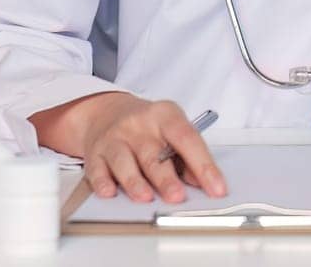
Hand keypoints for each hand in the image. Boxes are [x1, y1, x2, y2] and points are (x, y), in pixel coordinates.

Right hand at [31, 92, 226, 203]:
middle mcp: (139, 124)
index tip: (216, 187)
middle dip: (166, 178)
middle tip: (177, 197)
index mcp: (166, 115)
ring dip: (135, 181)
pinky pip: (97, 168)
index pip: (188, 139)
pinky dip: (103, 182)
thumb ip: (186, 156)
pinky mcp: (95, 152)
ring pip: (124, 160)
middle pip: (154, 153)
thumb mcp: (172, 130)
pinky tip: (110, 193)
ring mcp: (115, 137)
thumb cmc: (147, 126)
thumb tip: (201, 182)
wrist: (107, 112)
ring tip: (145, 198)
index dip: (204, 165)